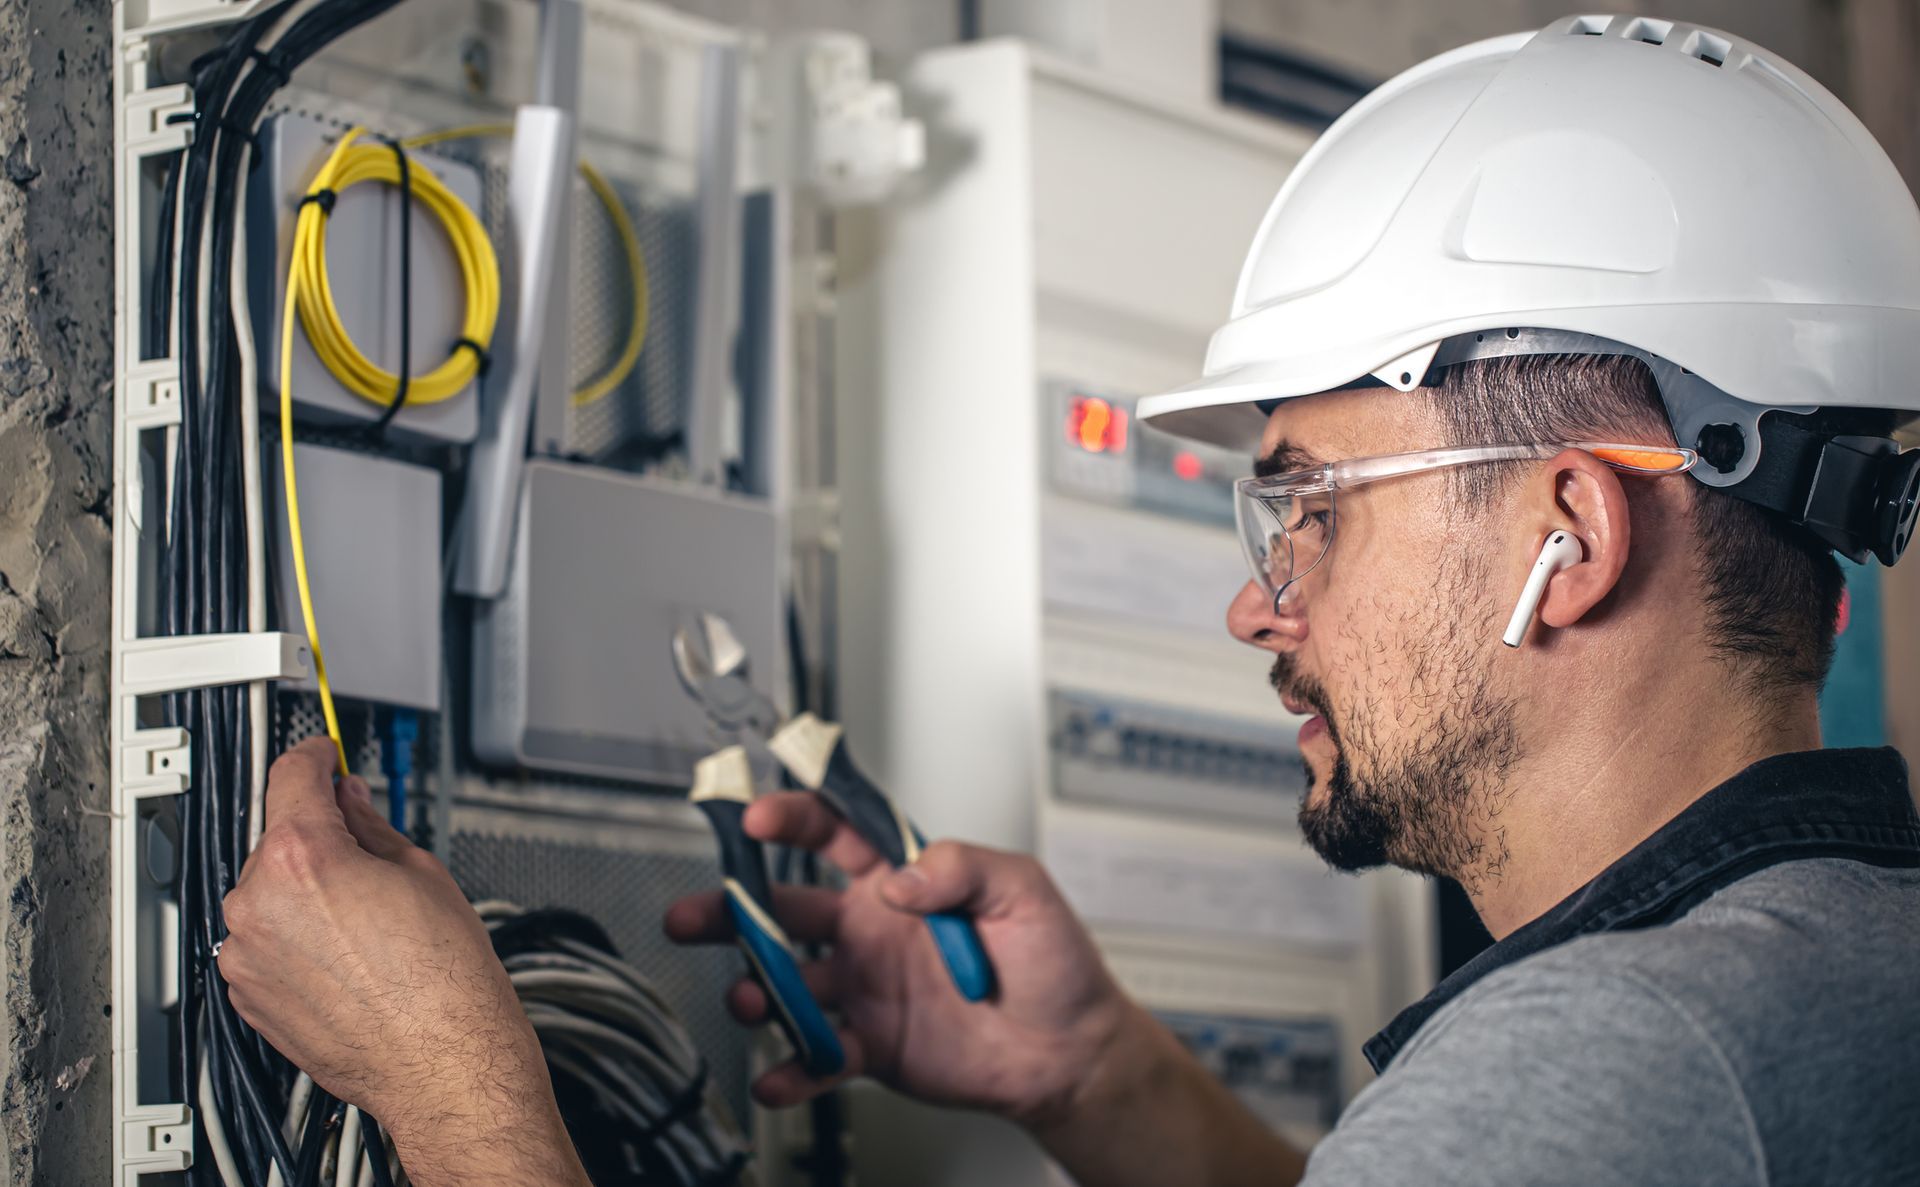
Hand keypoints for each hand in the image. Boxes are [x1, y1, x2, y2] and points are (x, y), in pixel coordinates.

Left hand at [219, 737, 585, 1186]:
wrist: (441, 1062)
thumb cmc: (444, 981)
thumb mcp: (423, 873)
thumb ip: (371, 827)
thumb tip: (349, 803)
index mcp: (303, 858)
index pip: (292, 777)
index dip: (314, 756)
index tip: (323, 755)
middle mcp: (259, 902)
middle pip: (279, 839)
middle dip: (319, 840)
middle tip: (369, 860)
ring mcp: (246, 953)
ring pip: (268, 895)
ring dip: (304, 894)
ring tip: (365, 925)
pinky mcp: (247, 994)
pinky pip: (263, 944)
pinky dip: (294, 939)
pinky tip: (346, 957)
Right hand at [663, 791, 1140, 1127]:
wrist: (1069, 1050)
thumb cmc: (1053, 962)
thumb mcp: (1022, 889)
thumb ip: (961, 867)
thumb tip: (902, 877)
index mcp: (900, 881)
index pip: (836, 834)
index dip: (794, 817)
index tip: (759, 814)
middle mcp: (870, 931)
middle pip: (784, 910)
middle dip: (731, 909)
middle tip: (693, 914)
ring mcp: (865, 989)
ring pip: (789, 984)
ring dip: (758, 990)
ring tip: (750, 998)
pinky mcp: (872, 1047)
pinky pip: (819, 1058)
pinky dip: (792, 1071)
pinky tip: (777, 1078)